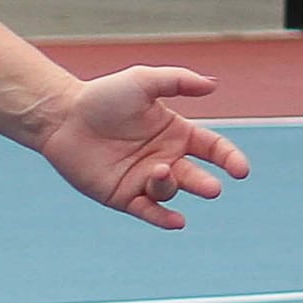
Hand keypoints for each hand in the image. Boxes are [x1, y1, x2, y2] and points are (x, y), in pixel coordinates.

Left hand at [36, 67, 249, 229]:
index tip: (241, 170)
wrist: (62, 117)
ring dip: (170, 186)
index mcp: (176, 134)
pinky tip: (177, 221)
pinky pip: (148, 211)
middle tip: (212, 188)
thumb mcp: (143, 81)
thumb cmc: (102, 96)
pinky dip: (163, 218)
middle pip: (195, 177)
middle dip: (206, 184)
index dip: (230, 159)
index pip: (213, 149)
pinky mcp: (122, 196)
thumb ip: (178, 81)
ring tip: (159, 172)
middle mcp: (165, 159)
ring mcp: (144, 180)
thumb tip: (213, 86)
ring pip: (169, 191)